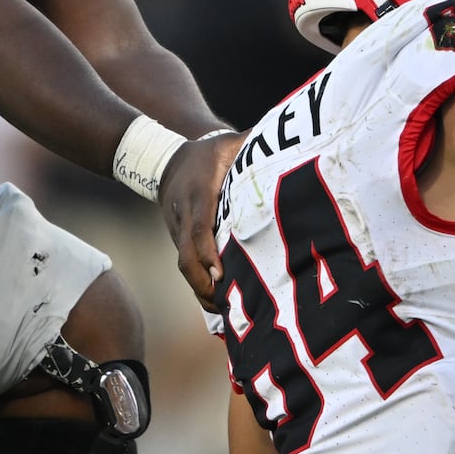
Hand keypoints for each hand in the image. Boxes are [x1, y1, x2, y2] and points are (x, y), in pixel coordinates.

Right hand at [158, 130, 244, 311]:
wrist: (166, 160)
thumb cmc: (209, 152)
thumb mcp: (230, 143)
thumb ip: (254, 144)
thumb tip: (288, 141)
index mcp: (199, 192)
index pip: (199, 226)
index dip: (208, 251)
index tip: (220, 274)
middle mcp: (184, 215)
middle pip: (186, 255)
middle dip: (202, 282)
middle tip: (224, 304)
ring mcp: (178, 230)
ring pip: (184, 265)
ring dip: (200, 289)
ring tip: (223, 312)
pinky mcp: (178, 240)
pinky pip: (187, 265)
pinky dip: (199, 284)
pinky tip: (217, 303)